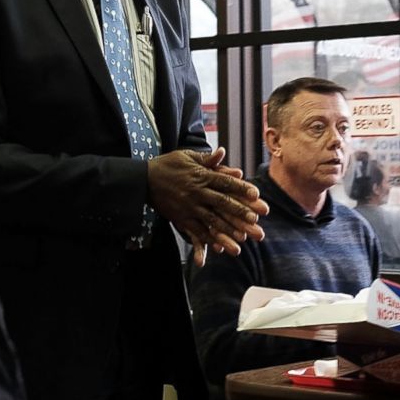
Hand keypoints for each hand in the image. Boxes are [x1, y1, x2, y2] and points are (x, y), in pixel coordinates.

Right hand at [147, 147, 268, 266]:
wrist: (143, 179)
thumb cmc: (168, 165)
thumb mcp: (186, 156)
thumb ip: (207, 159)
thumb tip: (223, 153)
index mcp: (201, 176)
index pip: (225, 182)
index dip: (241, 188)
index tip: (256, 195)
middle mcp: (197, 192)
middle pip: (222, 202)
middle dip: (240, 212)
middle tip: (255, 220)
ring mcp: (188, 207)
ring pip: (211, 220)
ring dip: (227, 230)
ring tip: (242, 239)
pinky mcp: (180, 218)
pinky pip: (196, 230)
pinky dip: (208, 239)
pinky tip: (220, 246)